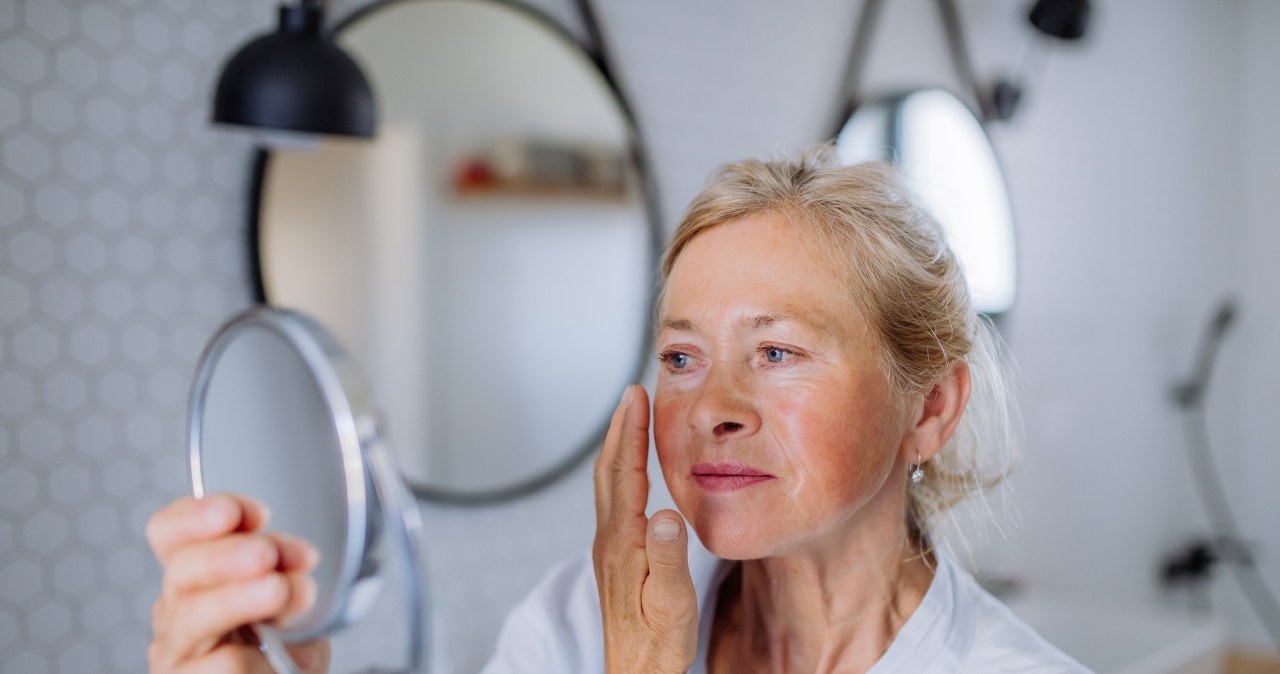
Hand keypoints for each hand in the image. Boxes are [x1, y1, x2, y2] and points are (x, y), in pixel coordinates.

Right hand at [146, 493, 330, 672]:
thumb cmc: (280, 643)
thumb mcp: (287, 594)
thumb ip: (284, 572)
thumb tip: (293, 561)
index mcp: (196, 573)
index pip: (170, 531)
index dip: (200, 515)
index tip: (255, 514)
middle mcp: (177, 609)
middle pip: (181, 569)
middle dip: (226, 554)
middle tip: (266, 554)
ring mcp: (178, 652)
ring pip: (195, 617)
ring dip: (238, 598)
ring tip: (277, 592)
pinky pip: (223, 666)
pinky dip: (258, 659)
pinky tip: (273, 660)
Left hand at [592, 385, 697, 673]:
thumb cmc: (657, 645)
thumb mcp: (672, 604)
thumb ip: (669, 559)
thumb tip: (667, 514)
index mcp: (625, 543)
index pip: (625, 473)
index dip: (630, 431)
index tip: (635, 395)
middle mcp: (610, 541)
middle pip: (609, 471)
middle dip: (619, 428)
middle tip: (630, 394)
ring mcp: (610, 549)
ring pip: (608, 485)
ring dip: (617, 448)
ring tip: (630, 422)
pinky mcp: (616, 559)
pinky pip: (615, 501)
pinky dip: (622, 473)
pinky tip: (633, 475)